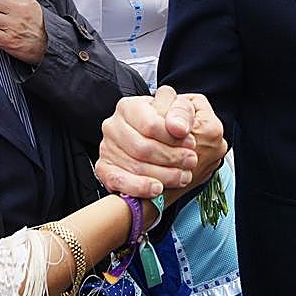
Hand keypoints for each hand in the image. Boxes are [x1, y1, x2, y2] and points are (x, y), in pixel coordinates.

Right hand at [95, 86, 225, 199]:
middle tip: (191, 162)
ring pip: (134, 166)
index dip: (174, 138)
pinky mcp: (104, 168)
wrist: (157, 141)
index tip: (191, 143)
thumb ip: (182, 112)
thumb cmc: (167, 123)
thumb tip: (178, 128)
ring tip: (182, 176)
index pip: (150, 124)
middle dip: (171, 158)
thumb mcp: (180, 108)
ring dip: (163, 175)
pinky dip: (140, 187)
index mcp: (128, 107)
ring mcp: (107, 147)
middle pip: (142, 148)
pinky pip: (119, 181)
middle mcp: (113, 126)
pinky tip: (157, 189)